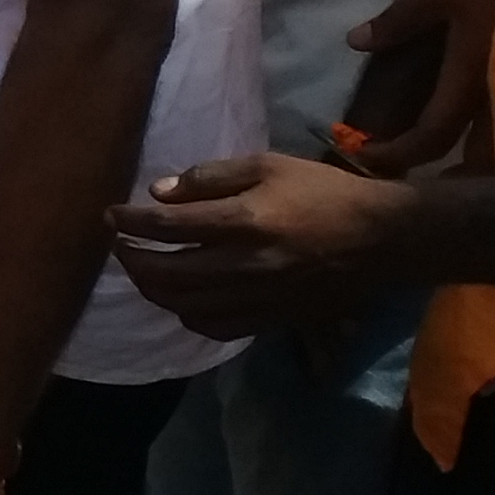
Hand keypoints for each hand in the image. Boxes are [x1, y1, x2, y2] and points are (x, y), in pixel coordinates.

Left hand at [105, 152, 417, 338]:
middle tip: (119, 244)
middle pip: (167, 274)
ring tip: (143, 270)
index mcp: (244, 222)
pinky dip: (188, 316)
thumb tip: (159, 192)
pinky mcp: (272, 320)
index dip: (129, 222)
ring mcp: (259, 298)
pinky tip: (182, 300)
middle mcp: (245, 266)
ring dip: (154, 290)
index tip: (111, 215)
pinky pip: (216, 328)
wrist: (383, 239)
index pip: (166, 227)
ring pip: (185, 307)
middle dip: (131, 260)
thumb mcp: (268, 165)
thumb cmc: (323, 192)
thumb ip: (210, 177)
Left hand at [337, 0, 494, 177]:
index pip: (431, 138)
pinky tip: (492, 138)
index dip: (398, 155)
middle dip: (450, 183)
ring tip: (455, 166)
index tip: (370, 159)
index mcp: (470, 86)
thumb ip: (401, 20)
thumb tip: (356, 42)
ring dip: (480, 168)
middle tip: (419, 178)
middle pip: (479, 167)